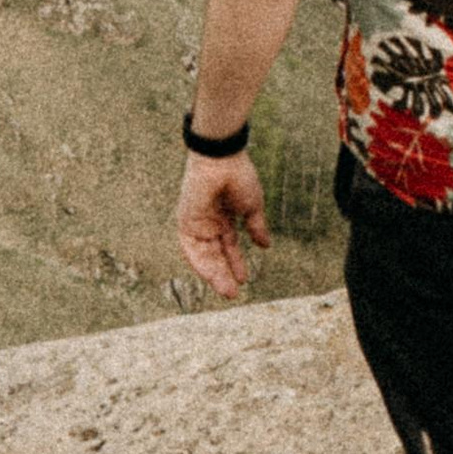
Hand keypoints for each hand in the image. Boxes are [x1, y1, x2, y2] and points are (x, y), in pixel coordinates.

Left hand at [177, 150, 271, 297]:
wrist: (222, 159)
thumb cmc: (238, 176)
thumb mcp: (252, 206)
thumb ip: (256, 226)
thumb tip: (265, 246)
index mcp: (224, 217)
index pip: (228, 246)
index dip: (235, 263)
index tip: (244, 279)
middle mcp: (208, 223)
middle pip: (215, 255)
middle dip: (224, 274)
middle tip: (233, 294)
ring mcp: (197, 223)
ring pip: (204, 256)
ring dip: (214, 274)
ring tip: (227, 291)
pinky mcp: (186, 222)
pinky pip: (191, 249)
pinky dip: (200, 263)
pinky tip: (211, 276)